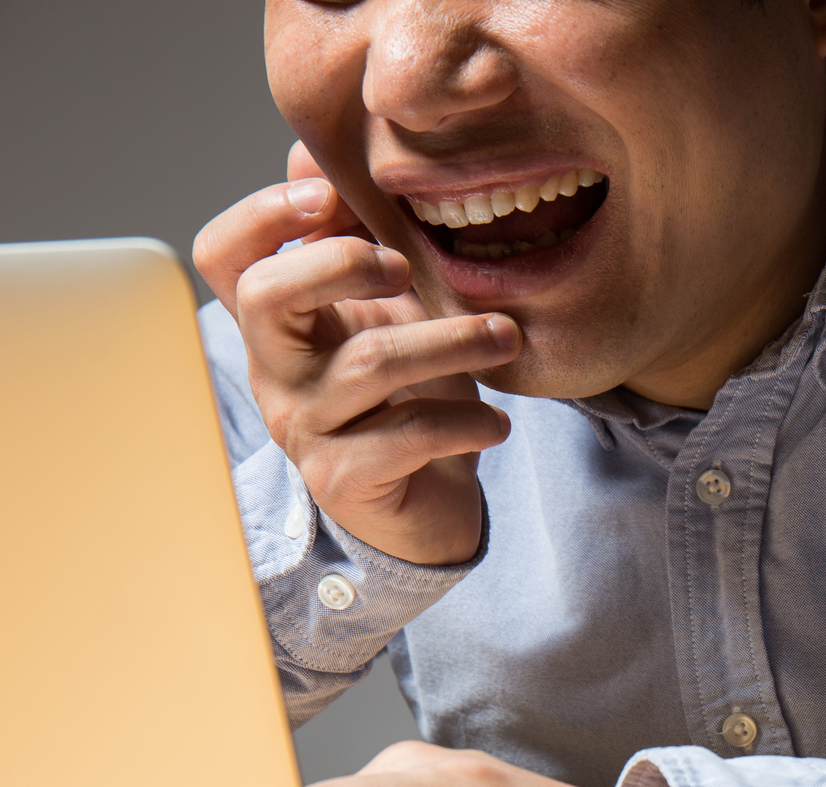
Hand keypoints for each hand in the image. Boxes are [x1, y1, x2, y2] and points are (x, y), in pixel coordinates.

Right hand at [192, 143, 518, 565]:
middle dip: (342, 262)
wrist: (427, 497)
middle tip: (407, 266)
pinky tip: (497, 424)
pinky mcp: (345, 479)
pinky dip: (465, 421)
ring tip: (505, 337)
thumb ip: (361, 237)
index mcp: (279, 320)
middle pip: (266, 296)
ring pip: (367, 364)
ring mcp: (305, 426)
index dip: (261, 215)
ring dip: (450, 340)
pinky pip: (407, 435)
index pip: (224, 255)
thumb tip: (319, 154)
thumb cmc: (408, 393)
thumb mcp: (388, 308)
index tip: (329, 194)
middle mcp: (277, 370)